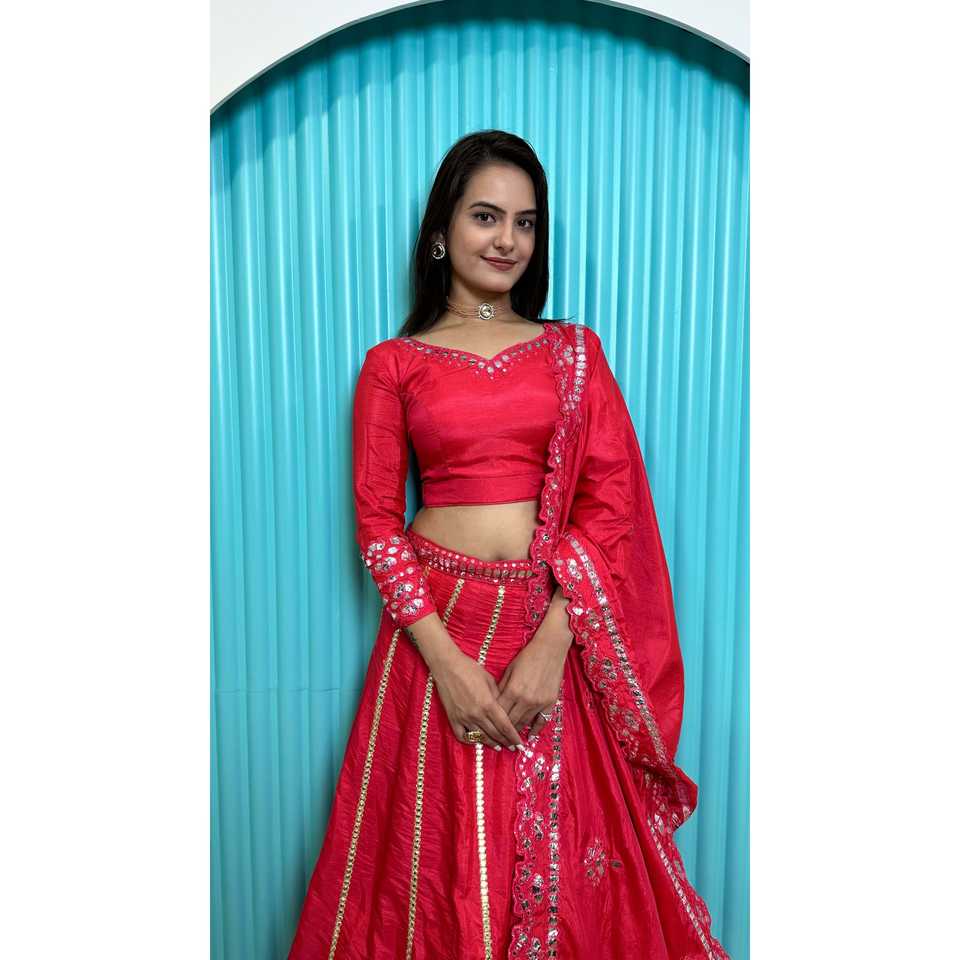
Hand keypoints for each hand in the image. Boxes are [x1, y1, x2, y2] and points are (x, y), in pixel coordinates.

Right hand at [430, 649, 524, 751]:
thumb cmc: (470, 669)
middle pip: (495, 734)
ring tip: (499, 746)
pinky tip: (477, 740)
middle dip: (506, 742)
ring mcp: (464, 718)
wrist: (447, 666)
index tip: (520, 745)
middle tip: (513, 747)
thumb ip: (498, 697)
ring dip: (491, 743)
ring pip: (481, 737)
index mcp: (488, 704)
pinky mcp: (453, 718)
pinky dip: (471, 740)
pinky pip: (463, 736)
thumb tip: (505, 710)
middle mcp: (477, 714)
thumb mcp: (489, 680)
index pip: (505, 726)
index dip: (514, 737)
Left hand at [496, 616, 572, 740]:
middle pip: (511, 721)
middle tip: (498, 740)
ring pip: (525, 723)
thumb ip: (502, 688)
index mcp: (513, 690)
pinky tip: (530, 737)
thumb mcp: (510, 670)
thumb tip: (494, 703)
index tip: (488, 728)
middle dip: (503, 731)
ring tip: (510, 741)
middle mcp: (525, 699)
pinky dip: (535, 730)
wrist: (549, 649)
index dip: (493, 722)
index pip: (500, 713)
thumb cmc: (527, 656)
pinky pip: (542, 721)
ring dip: (517, 732)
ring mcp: (539, 702)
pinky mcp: (550, 702)